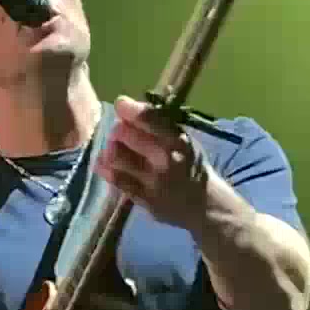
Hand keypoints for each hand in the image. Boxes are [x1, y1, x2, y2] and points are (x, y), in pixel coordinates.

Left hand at [96, 96, 212, 231]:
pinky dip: (106, 169)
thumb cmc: (190, 165)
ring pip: (116, 158)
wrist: (205, 204)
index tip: (120, 105)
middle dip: (117, 131)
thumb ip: (158, 126)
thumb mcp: (183, 141)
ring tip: (111, 150)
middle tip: (117, 133)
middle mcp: (166, 159)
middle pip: (126, 135)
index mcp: (178, 140)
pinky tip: (103, 165)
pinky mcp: (145, 199)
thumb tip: (127, 108)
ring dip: (110, 150)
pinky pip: (117, 181)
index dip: (131, 110)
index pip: (150, 118)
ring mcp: (154, 181)